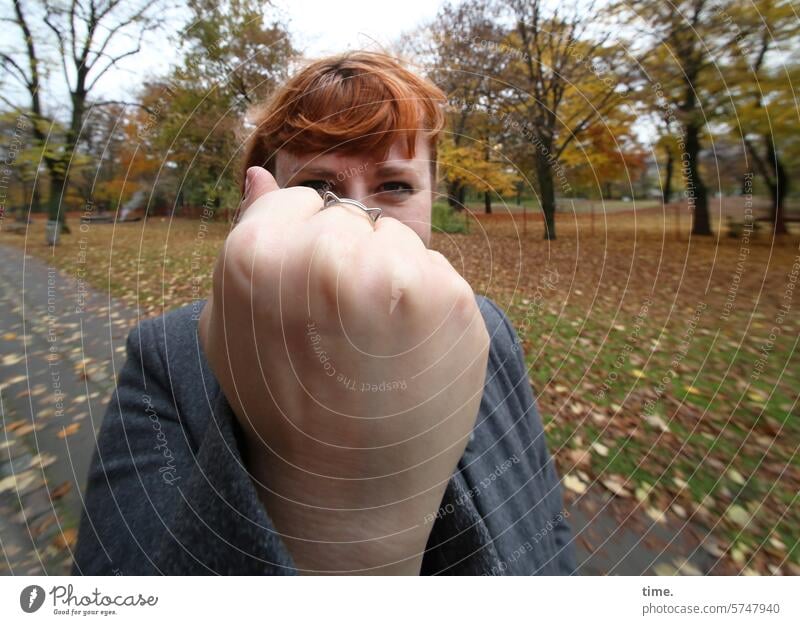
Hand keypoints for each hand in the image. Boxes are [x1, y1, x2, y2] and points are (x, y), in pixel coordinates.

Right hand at [199, 167, 489, 573]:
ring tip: (375, 342)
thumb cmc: (281, 405)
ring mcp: (404, 281)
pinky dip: (427, 303)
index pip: (296, 201)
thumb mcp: (234, 327)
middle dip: (344, 258)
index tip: (303, 298)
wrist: (349, 488)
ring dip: (389, 275)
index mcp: (260, 260)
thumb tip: (258, 171)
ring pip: (397, 238)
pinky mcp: (459, 303)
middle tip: (339, 328)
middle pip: (348, 217)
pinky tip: (408, 352)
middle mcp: (334, 260)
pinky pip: (437, 271)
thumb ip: (248, 240)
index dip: (299, 248)